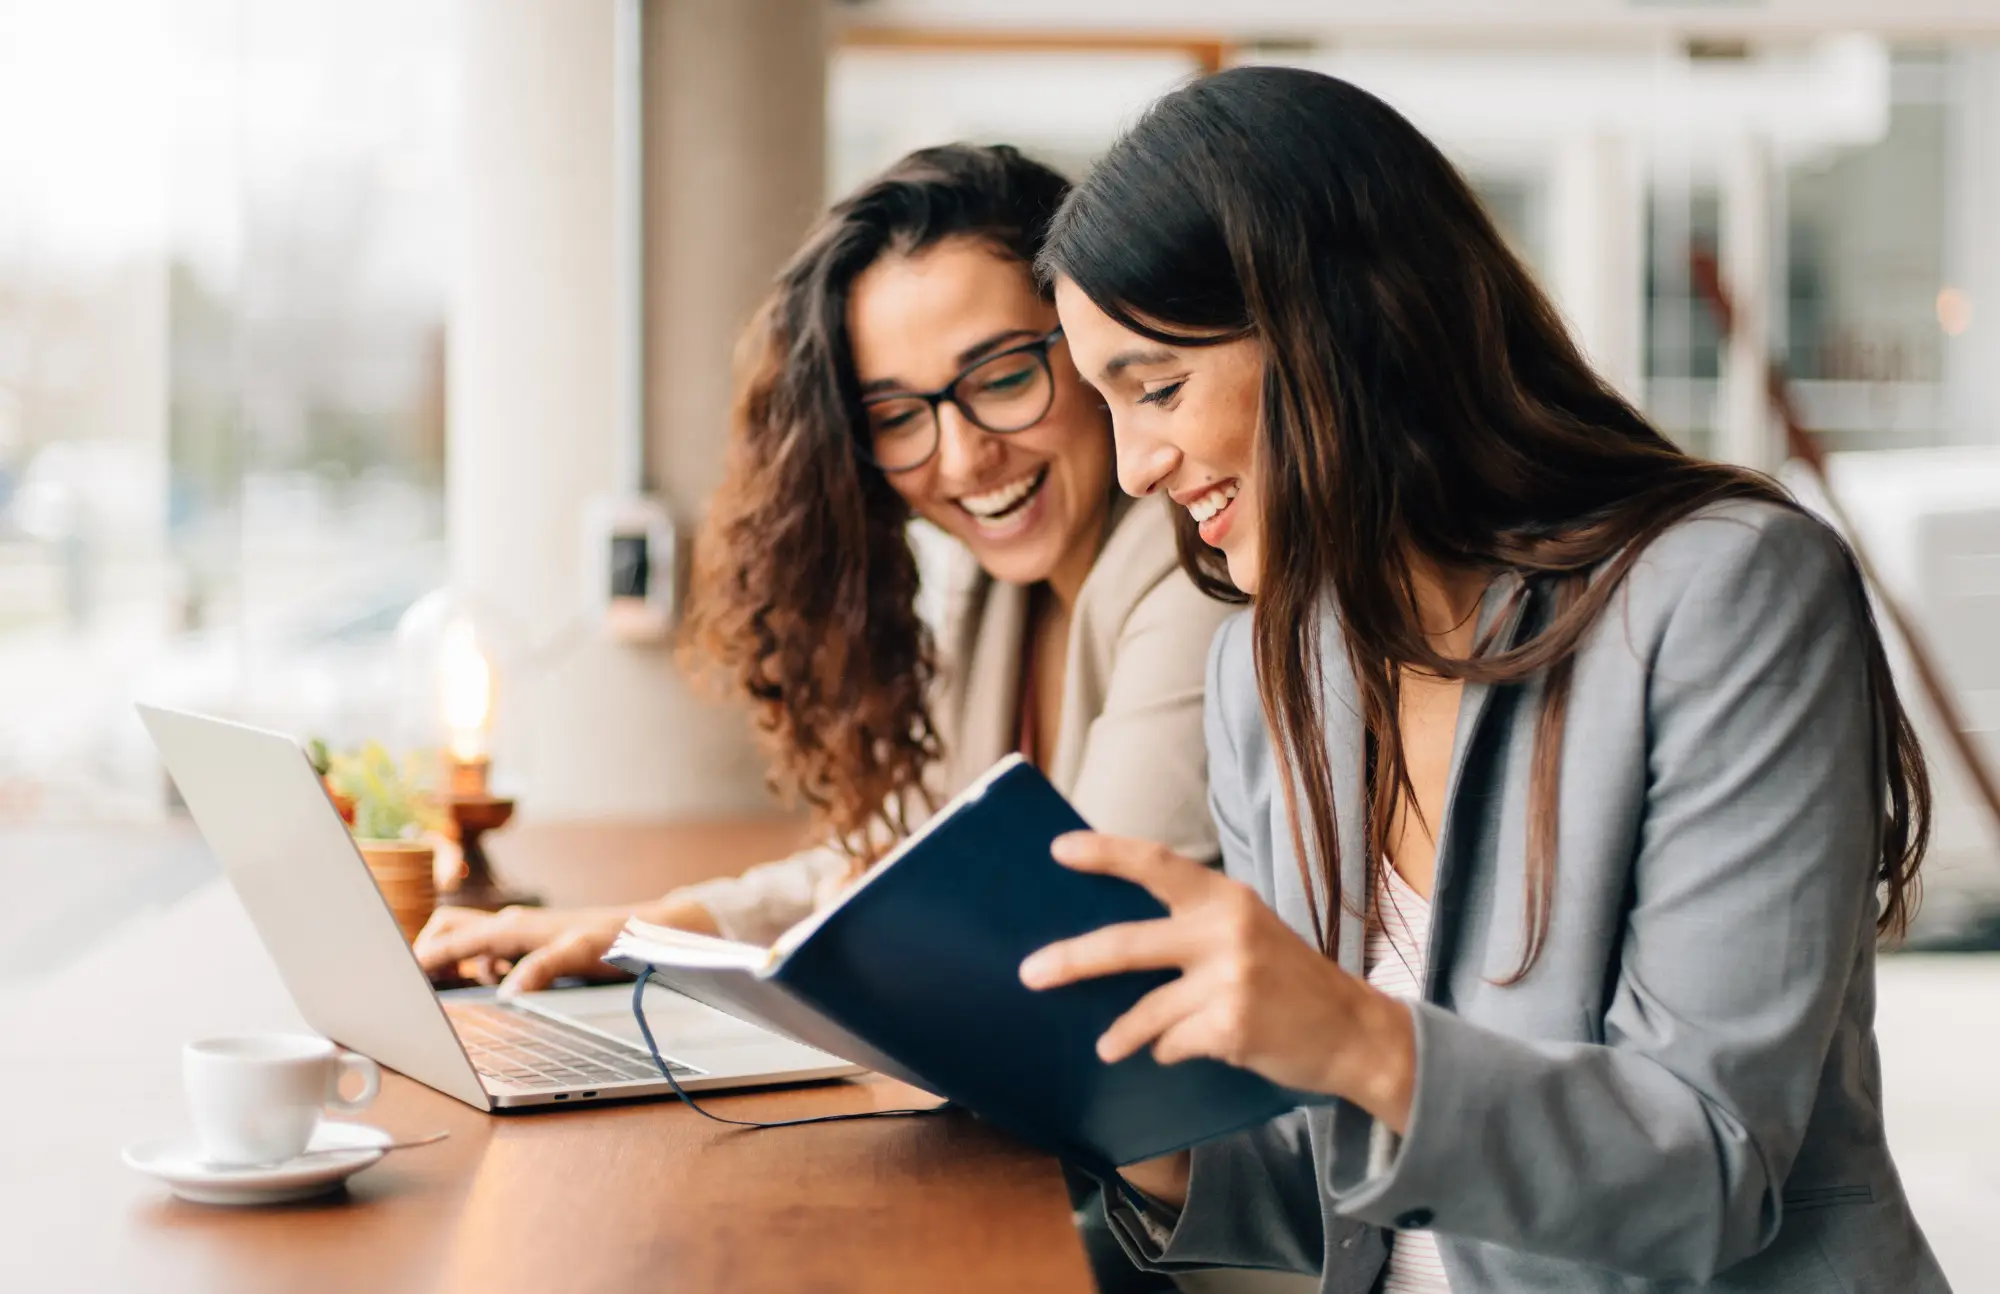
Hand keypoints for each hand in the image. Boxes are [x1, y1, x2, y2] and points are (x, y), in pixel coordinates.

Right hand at [414, 905, 622, 991]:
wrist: (643, 930)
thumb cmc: (614, 939)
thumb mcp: (580, 954)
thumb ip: (544, 969)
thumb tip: (508, 992)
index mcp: (512, 928)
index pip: (453, 941)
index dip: (422, 959)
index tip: (395, 976)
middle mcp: (509, 925)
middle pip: (447, 929)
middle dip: (426, 952)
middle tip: (416, 983)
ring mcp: (517, 932)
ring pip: (465, 938)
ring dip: (451, 959)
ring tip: (446, 986)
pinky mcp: (527, 942)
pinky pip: (486, 951)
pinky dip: (475, 965)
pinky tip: (492, 982)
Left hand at [1018, 833, 1416, 1132]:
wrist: (1353, 1031)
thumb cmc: (1286, 979)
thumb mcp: (1246, 931)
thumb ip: (1191, 926)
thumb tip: (1109, 941)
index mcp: (1225, 897)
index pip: (1156, 864)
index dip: (1105, 853)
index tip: (1059, 850)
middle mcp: (1226, 931)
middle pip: (1127, 944)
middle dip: (1071, 960)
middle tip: (1030, 973)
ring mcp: (1229, 980)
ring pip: (1147, 1011)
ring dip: (1121, 1034)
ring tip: (1109, 1046)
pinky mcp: (1231, 1027)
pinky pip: (1172, 1043)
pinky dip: (1171, 1050)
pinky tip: (1188, 1049)